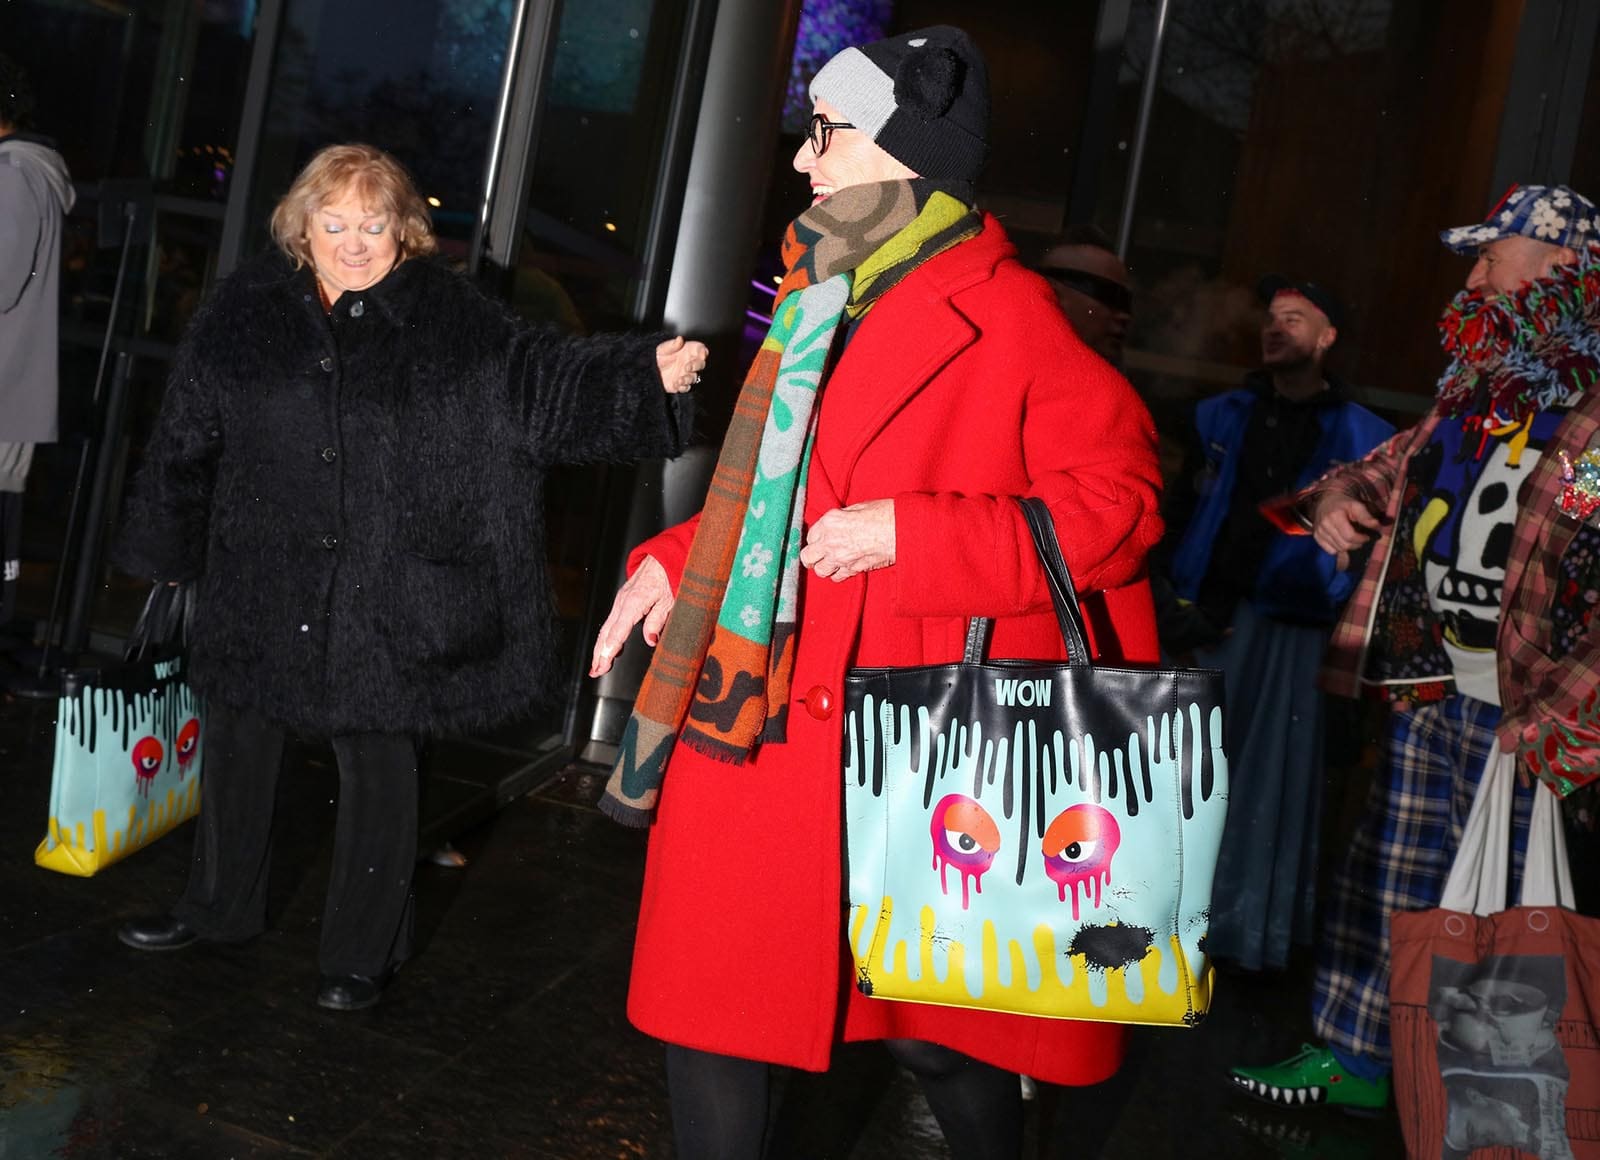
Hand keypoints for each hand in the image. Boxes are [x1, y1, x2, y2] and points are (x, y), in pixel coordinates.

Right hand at [590, 555, 673, 676]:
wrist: (665, 555)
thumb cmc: (670, 575)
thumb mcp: (670, 600)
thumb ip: (658, 620)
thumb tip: (651, 640)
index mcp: (634, 602)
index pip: (618, 630)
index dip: (610, 649)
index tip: (604, 663)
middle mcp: (624, 600)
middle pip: (607, 631)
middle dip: (600, 653)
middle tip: (596, 671)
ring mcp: (621, 599)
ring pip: (607, 626)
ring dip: (601, 646)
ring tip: (598, 665)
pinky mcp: (623, 598)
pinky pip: (612, 619)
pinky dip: (607, 635)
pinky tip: (607, 647)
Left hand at [656, 336, 707, 393]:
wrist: (648, 370)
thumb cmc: (656, 357)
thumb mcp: (662, 349)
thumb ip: (671, 345)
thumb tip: (679, 339)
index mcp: (686, 351)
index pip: (699, 349)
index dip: (703, 351)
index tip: (702, 354)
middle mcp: (688, 362)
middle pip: (700, 364)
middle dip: (697, 366)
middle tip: (687, 367)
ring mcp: (686, 374)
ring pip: (694, 377)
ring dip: (689, 379)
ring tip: (680, 379)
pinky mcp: (681, 384)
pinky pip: (686, 387)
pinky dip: (683, 387)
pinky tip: (676, 384)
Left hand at [800, 500, 894, 581]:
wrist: (902, 530)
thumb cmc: (885, 514)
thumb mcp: (860, 507)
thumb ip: (843, 517)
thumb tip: (840, 522)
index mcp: (830, 522)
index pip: (811, 535)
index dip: (817, 538)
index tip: (822, 539)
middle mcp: (830, 541)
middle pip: (807, 557)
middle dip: (812, 556)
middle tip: (818, 555)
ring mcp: (841, 558)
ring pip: (820, 571)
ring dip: (824, 567)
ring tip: (832, 562)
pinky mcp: (853, 570)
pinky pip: (838, 577)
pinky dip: (839, 574)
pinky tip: (845, 567)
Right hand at [1311, 490, 1383, 570]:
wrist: (1326, 500)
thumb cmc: (1344, 503)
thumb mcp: (1357, 506)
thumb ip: (1366, 516)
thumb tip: (1377, 526)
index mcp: (1335, 516)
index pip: (1350, 536)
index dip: (1361, 539)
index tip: (1367, 537)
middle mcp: (1325, 525)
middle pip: (1344, 545)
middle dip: (1356, 544)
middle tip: (1361, 539)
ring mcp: (1319, 532)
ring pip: (1337, 549)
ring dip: (1348, 547)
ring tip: (1352, 539)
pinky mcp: (1316, 536)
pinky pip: (1329, 550)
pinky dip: (1337, 549)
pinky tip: (1341, 541)